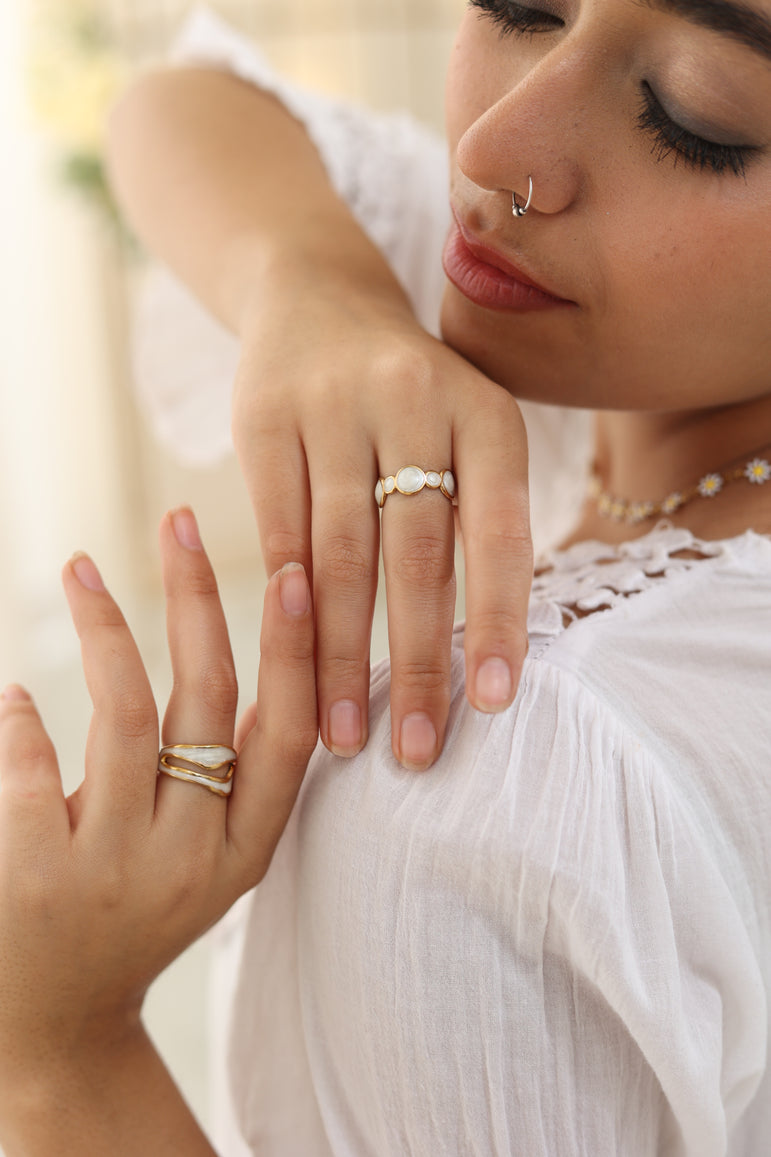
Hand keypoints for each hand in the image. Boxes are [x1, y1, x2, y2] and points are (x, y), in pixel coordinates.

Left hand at [0, 509, 316, 1092]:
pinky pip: (35, 766)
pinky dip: (23, 718)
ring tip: (81, 567)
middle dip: (199, 599)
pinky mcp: (37, 876)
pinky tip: (15, 695)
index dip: (296, 649)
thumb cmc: (134, 916)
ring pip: (125, 714)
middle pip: (208, 700)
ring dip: (105, 628)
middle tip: (179, 521)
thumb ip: (227, 776)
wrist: (56, 1026)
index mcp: (246, 847)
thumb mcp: (207, 861)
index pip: (287, 731)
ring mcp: (116, 870)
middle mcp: (193, 856)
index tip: (297, 569)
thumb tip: (226, 654)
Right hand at [234, 277, 531, 771]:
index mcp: (486, 414)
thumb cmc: (413, 399)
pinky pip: (278, 530)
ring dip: (339, 656)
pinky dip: (287, 606)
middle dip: (415, 662)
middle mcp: (415, 401)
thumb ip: (482, 520)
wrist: (318, 299)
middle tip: (416, 750)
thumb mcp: (468, 430)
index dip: (498, 621)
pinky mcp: (264, 418)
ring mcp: (334, 406)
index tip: (491, 704)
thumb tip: (484, 661)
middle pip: (417, 555)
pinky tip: (289, 666)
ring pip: (340, 555)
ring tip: (345, 735)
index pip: (499, 532)